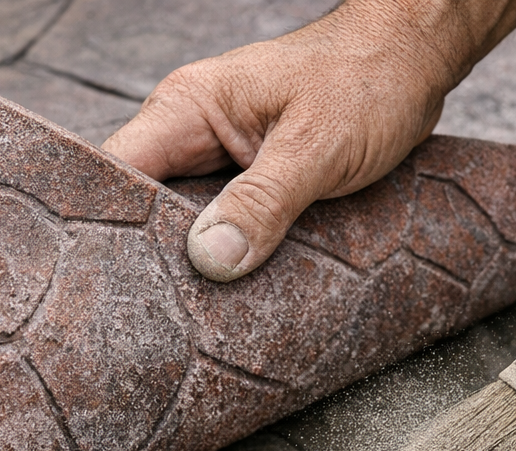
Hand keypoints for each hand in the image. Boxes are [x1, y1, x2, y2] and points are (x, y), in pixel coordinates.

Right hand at [103, 0, 515, 281]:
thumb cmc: (365, 83)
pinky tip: (231, 299)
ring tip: (188, 321)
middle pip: (141, 209)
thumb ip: (262, 201)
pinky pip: (224, 229)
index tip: (112, 289)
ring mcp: (219, 163)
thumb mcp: (315, 147)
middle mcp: (192, 135)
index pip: (114, 172)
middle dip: (148, 262)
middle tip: (152, 322)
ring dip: (192, 268)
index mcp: (187, 110)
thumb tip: (209, 260)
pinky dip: (228, 260)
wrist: (410, 62)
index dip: (105, 231)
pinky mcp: (249, 185)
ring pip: (182, 225)